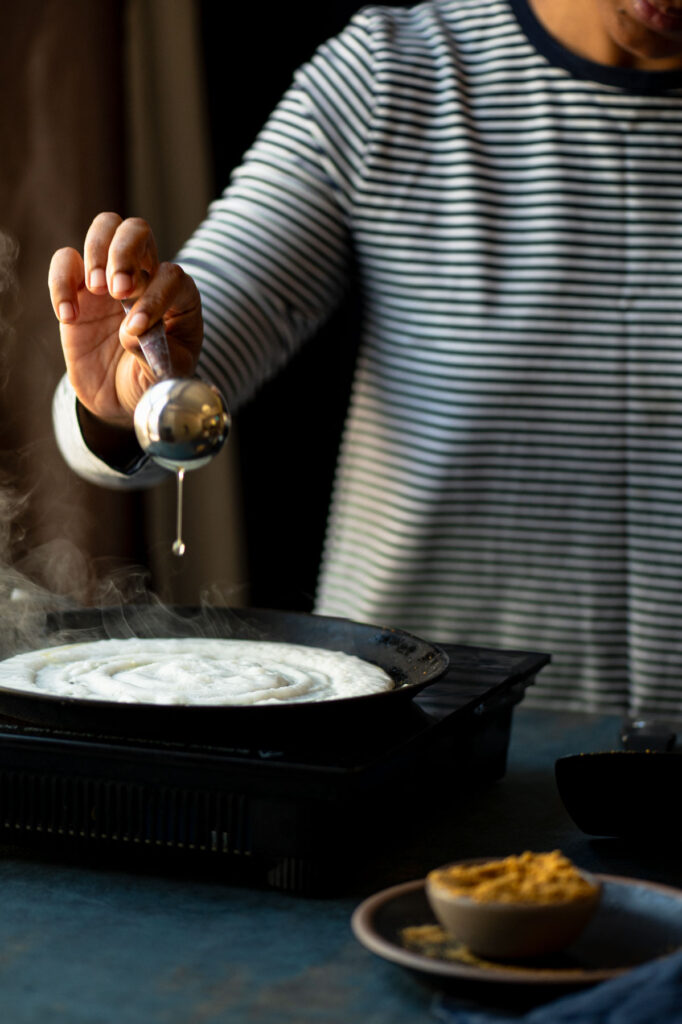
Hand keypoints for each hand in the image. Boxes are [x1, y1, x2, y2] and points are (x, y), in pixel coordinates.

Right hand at [48, 212, 202, 427]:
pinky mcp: (78, 289)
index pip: (171, 275)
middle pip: (137, 231)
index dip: (155, 296)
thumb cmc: (150, 381)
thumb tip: (130, 330)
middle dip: (125, 252)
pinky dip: (61, 282)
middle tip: (116, 291)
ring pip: (105, 228)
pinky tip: (68, 317)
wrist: (118, 398)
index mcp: (177, 297)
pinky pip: (65, 262)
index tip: (137, 328)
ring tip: (97, 290)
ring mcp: (110, 278)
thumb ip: (155, 354)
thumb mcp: (164, 377)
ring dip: (98, 252)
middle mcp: (146, 277)